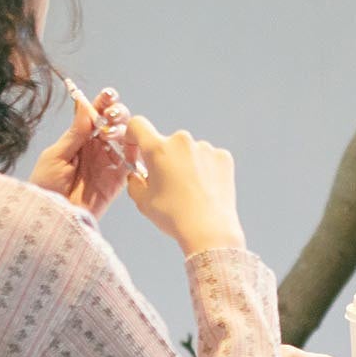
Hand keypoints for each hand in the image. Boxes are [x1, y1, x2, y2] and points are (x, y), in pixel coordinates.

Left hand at [29, 87, 136, 218]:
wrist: (51, 217)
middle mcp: (97, 148)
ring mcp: (109, 163)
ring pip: (125, 140)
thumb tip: (85, 106)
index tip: (108, 94)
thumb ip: (74, 133)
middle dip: (117, 114)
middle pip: (115, 124)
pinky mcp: (118, 180)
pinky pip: (132, 163)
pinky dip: (135, 152)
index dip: (104, 103)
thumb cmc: (45, 186)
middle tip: (111, 114)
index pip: (95, 115)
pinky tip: (131, 146)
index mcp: (80, 139)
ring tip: (112, 132)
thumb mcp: (56, 156)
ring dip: (123, 131)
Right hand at [125, 117, 244, 255]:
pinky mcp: (223, 157)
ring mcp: (205, 148)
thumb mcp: (142, 201)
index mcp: (157, 149)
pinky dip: (205, 170)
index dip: (132, 138)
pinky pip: (208, 158)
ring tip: (189, 191)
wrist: (210, 231)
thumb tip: (137, 175)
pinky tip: (205, 189)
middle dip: (163, 159)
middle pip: (166, 143)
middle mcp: (182, 141)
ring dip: (185, 164)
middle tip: (167, 184)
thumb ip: (134, 182)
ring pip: (189, 152)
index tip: (136, 154)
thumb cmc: (173, 217)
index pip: (137, 125)